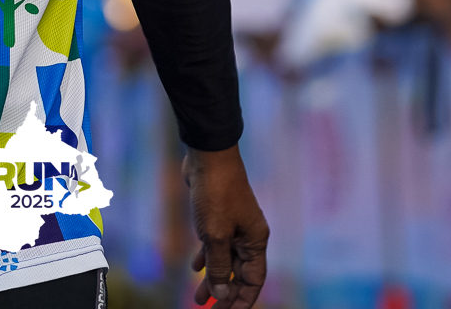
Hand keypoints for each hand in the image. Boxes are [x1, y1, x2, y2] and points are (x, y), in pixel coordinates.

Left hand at [184, 145, 267, 306]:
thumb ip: (219, 265)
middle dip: (225, 292)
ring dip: (213, 278)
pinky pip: (215, 244)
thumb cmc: (216, 193)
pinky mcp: (218, 216)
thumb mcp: (215, 235)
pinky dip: (206, 257)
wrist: (208, 156)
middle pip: (239, 273)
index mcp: (255, 240)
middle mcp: (248, 235)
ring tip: (198, 298)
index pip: (254, 280)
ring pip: (225, 260)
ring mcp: (234, 225)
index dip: (242, 299)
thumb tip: (221, 291)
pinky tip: (195, 267)